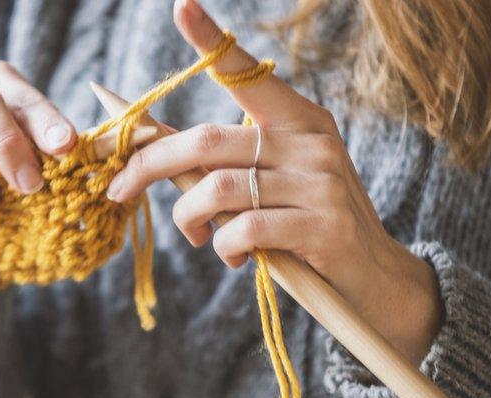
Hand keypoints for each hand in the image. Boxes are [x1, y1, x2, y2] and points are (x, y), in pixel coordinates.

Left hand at [107, 0, 440, 362]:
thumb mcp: (271, 183)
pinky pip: (246, 229)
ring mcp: (321, 181)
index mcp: (298, 119)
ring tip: (195, 235)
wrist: (373, 277)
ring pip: (220, 187)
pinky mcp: (324, 225)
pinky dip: (223, 246)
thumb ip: (223, 163)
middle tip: (118, 189)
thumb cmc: (306, 225)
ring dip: (188, 217)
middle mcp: (311, 141)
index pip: (247, 72)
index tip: (180, 6)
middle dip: (150, 165)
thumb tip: (152, 148)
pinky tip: (231, 256)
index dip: (212, 41)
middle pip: (208, 139)